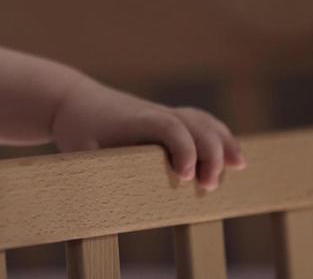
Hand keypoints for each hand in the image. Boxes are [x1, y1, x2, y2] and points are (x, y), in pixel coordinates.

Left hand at [51, 79, 246, 190]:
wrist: (73, 100)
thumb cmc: (77, 130)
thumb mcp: (79, 154)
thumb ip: (92, 179)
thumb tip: (98, 212)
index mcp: (133, 120)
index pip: (168, 126)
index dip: (183, 148)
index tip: (185, 175)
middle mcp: (154, 113)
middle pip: (193, 123)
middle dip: (209, 153)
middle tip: (207, 186)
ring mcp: (163, 114)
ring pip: (202, 120)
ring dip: (223, 142)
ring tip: (239, 167)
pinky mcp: (168, 119)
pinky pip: (200, 123)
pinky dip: (220, 138)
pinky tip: (234, 159)